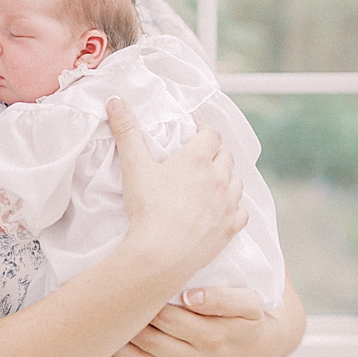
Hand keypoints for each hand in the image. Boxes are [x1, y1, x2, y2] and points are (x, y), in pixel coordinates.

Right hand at [106, 96, 247, 285]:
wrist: (161, 255)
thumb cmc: (148, 209)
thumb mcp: (134, 166)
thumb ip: (126, 132)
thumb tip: (116, 101)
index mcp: (198, 159)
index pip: (211, 134)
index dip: (203, 131)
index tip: (194, 134)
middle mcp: (218, 178)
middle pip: (226, 156)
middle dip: (215, 153)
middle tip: (199, 159)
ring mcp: (227, 204)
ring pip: (237, 182)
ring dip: (226, 178)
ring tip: (211, 182)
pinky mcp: (229, 228)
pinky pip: (241, 211)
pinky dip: (234, 207)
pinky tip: (223, 209)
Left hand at [109, 286, 270, 356]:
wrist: (259, 348)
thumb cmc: (248, 317)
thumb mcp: (249, 303)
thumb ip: (223, 298)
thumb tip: (190, 296)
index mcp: (217, 332)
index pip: (172, 314)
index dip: (148, 299)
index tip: (130, 282)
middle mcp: (203, 355)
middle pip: (155, 329)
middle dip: (132, 310)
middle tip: (109, 290)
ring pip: (146, 349)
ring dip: (123, 332)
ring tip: (102, 310)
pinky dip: (123, 354)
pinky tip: (106, 340)